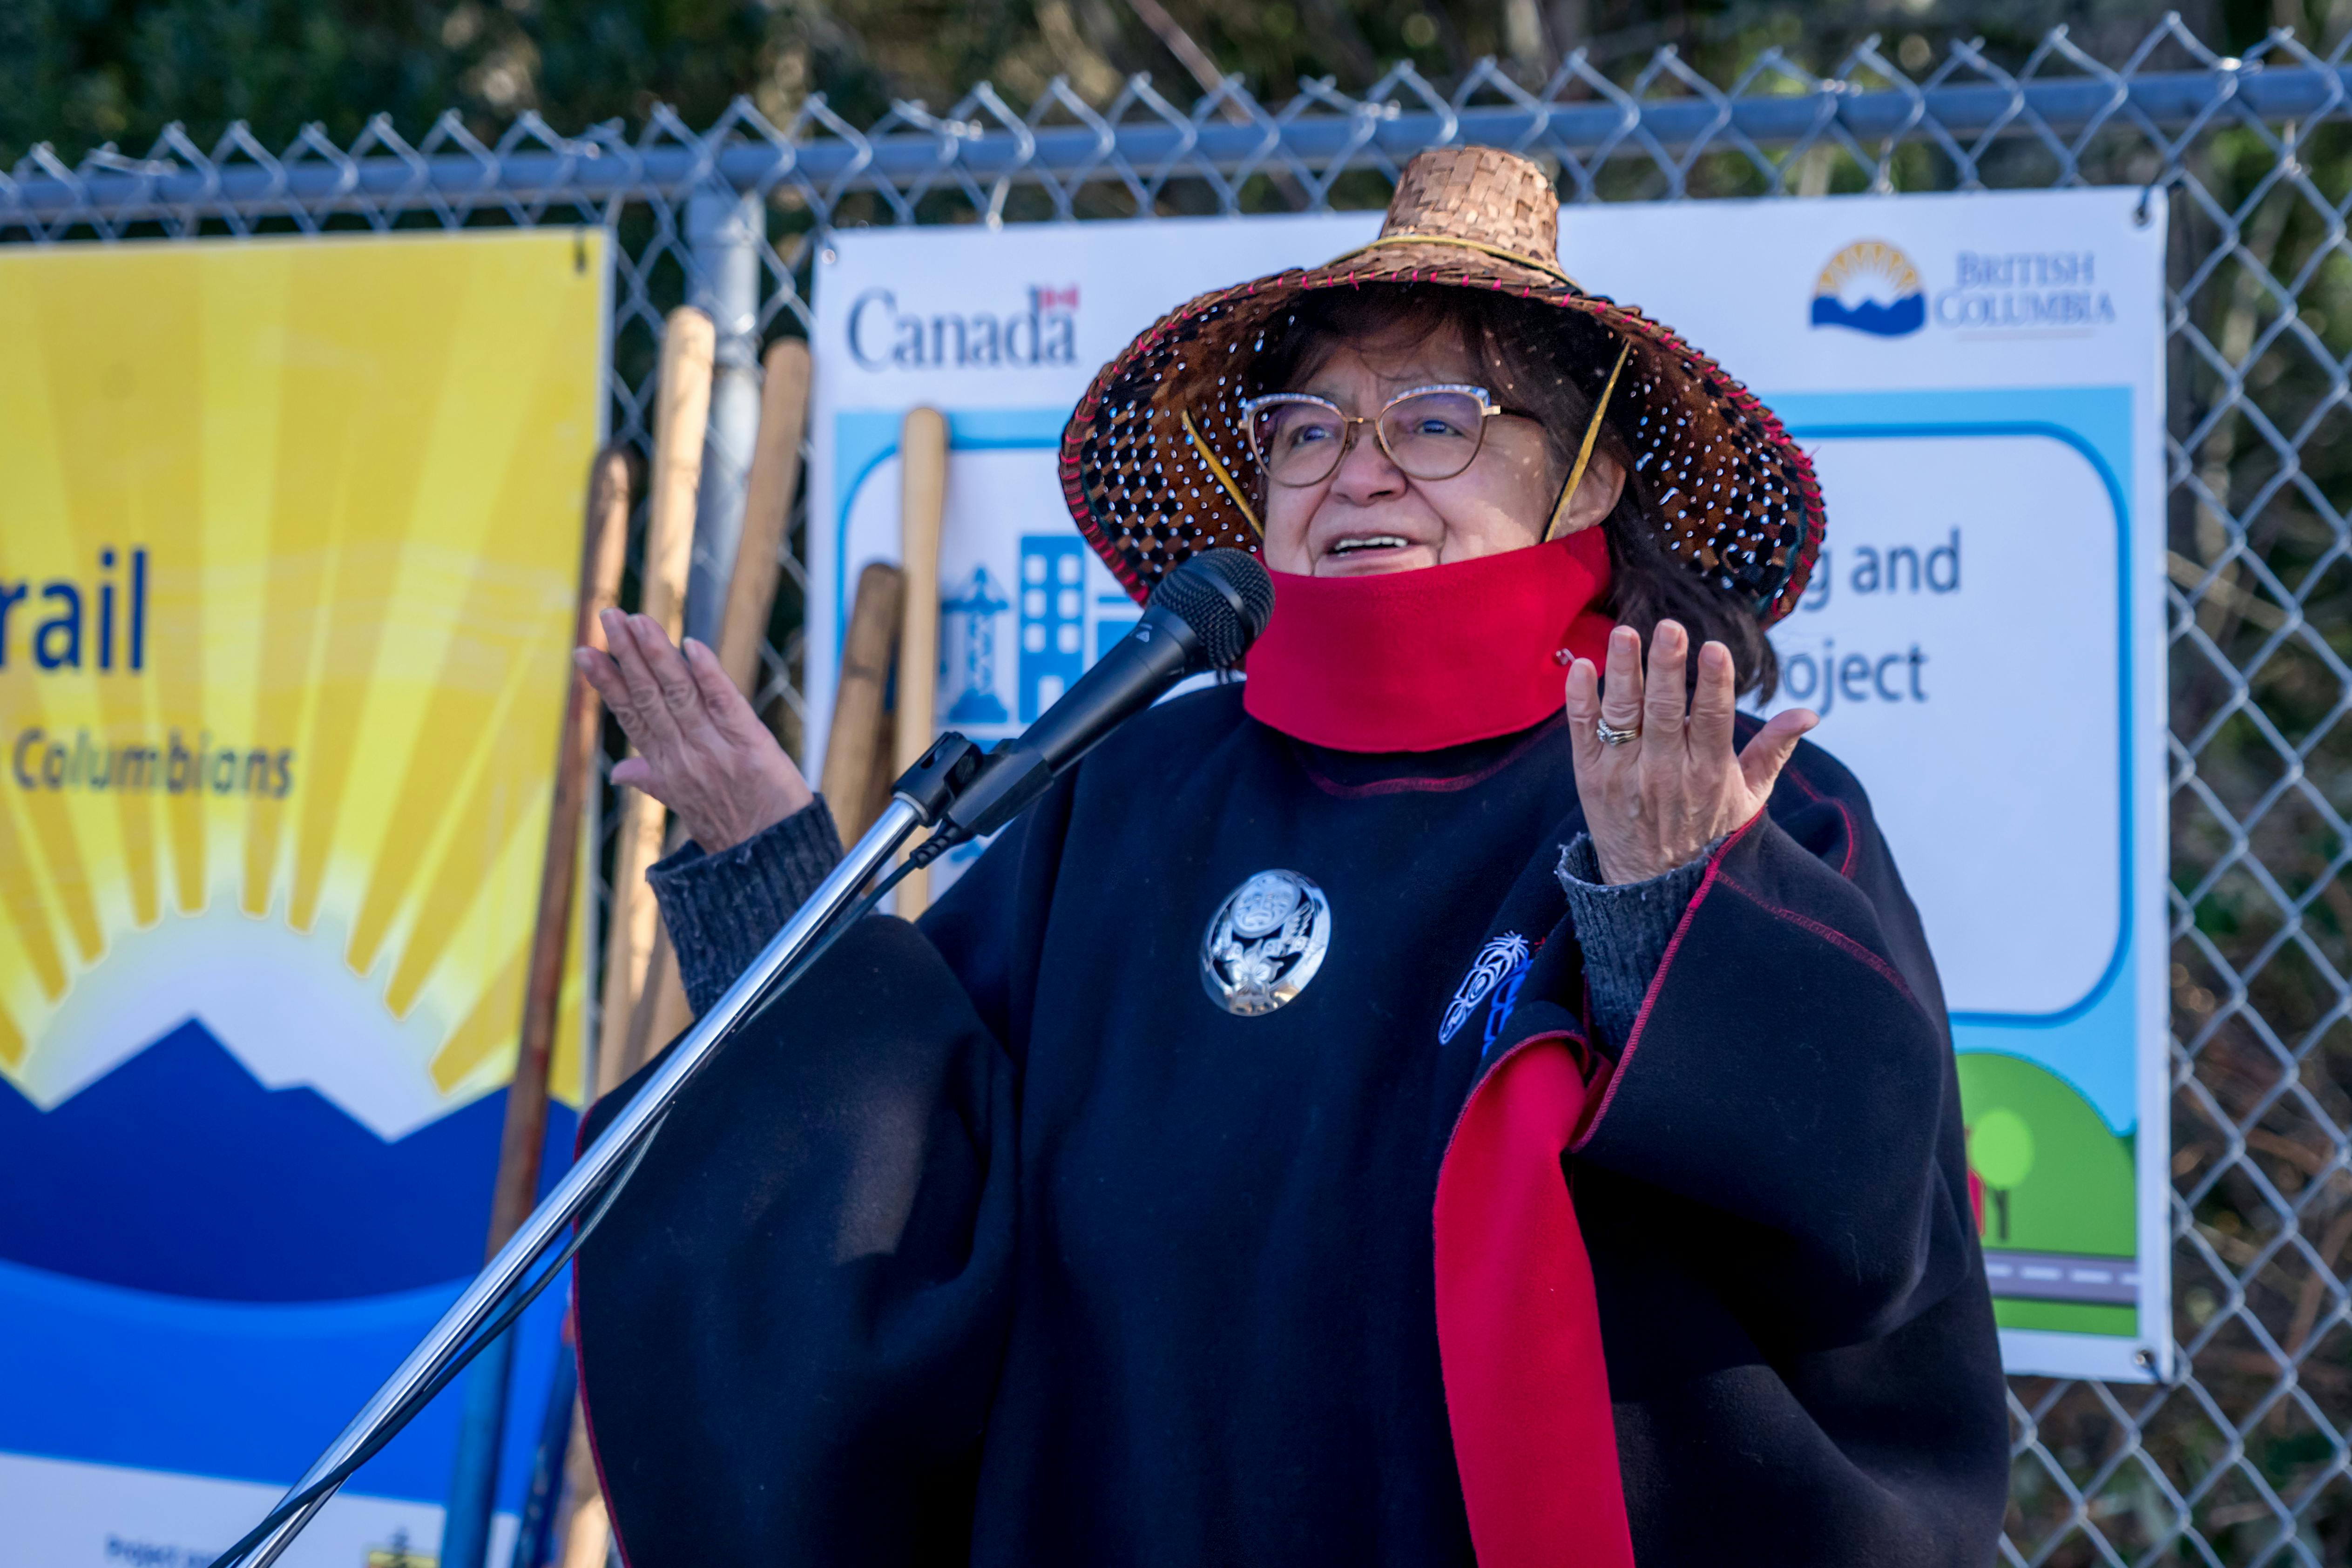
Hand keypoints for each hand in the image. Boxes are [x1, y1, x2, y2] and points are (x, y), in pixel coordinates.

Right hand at [574, 609, 813, 851]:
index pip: (631, 716)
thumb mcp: (685, 807)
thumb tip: (618, 772)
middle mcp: (685, 755)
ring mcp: (716, 750)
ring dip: (658, 654)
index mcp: (666, 767)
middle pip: (649, 697)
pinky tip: (693, 648)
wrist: (773, 861)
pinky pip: (726, 704)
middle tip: (608, 616)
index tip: (584, 653)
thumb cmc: (732, 831)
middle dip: (627, 654)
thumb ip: (652, 780)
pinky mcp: (751, 746)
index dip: (607, 684)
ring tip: (638, 621)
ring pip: (679, 694)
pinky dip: (709, 675)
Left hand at [1563, 620, 1816, 884]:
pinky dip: (1580, 701)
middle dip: (1665, 667)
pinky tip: (1580, 666)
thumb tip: (1809, 714)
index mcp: (1707, 772)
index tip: (1714, 649)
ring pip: (1622, 715)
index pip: (1712, 720)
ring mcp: (1622, 774)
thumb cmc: (1709, 834)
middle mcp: (1664, 772)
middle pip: (1664, 711)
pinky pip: (1583, 733)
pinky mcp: (1590, 778)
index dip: (1713, 684)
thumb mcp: (1749, 798)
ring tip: (1625, 633)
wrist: (1654, 890)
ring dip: (1622, 672)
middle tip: (1669, 627)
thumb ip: (1773, 750)